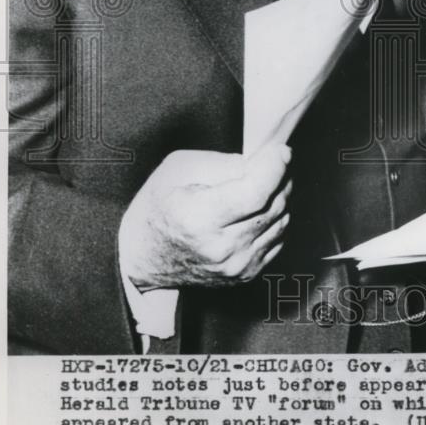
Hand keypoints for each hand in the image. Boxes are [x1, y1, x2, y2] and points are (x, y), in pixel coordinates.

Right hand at [119, 144, 291, 290]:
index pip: (255, 192)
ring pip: (281, 221)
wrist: (144, 256)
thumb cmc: (158, 207)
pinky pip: (278, 238)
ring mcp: (236, 265)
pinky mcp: (246, 274)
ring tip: (264, 182)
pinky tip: (260, 207)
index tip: (281, 150)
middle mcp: (221, 248)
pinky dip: (276, 218)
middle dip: (281, 176)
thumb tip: (262, 161)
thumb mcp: (179, 168)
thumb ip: (223, 163)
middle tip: (274, 160)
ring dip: (281, 196)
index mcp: (199, 219)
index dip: (275, 167)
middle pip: (274, 205)